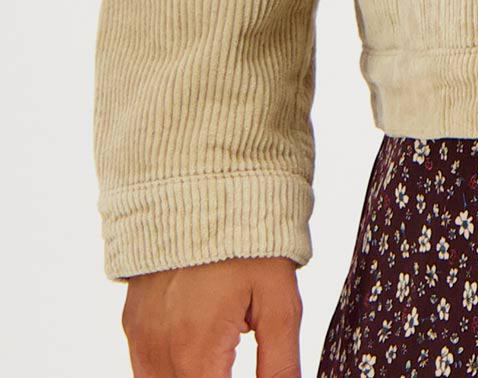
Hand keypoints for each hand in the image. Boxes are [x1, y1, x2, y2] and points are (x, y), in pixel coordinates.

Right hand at [120, 258, 302, 376]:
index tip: (247, 374)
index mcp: (196, 352)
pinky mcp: (132, 323)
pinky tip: (200, 350)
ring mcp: (139, 338)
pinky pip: (145, 369)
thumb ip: (280, 362)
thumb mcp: (280, 300)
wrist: (203, 184)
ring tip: (220, 355)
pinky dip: (170, 371)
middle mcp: (158, 352)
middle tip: (233, 359)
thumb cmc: (249, 240)